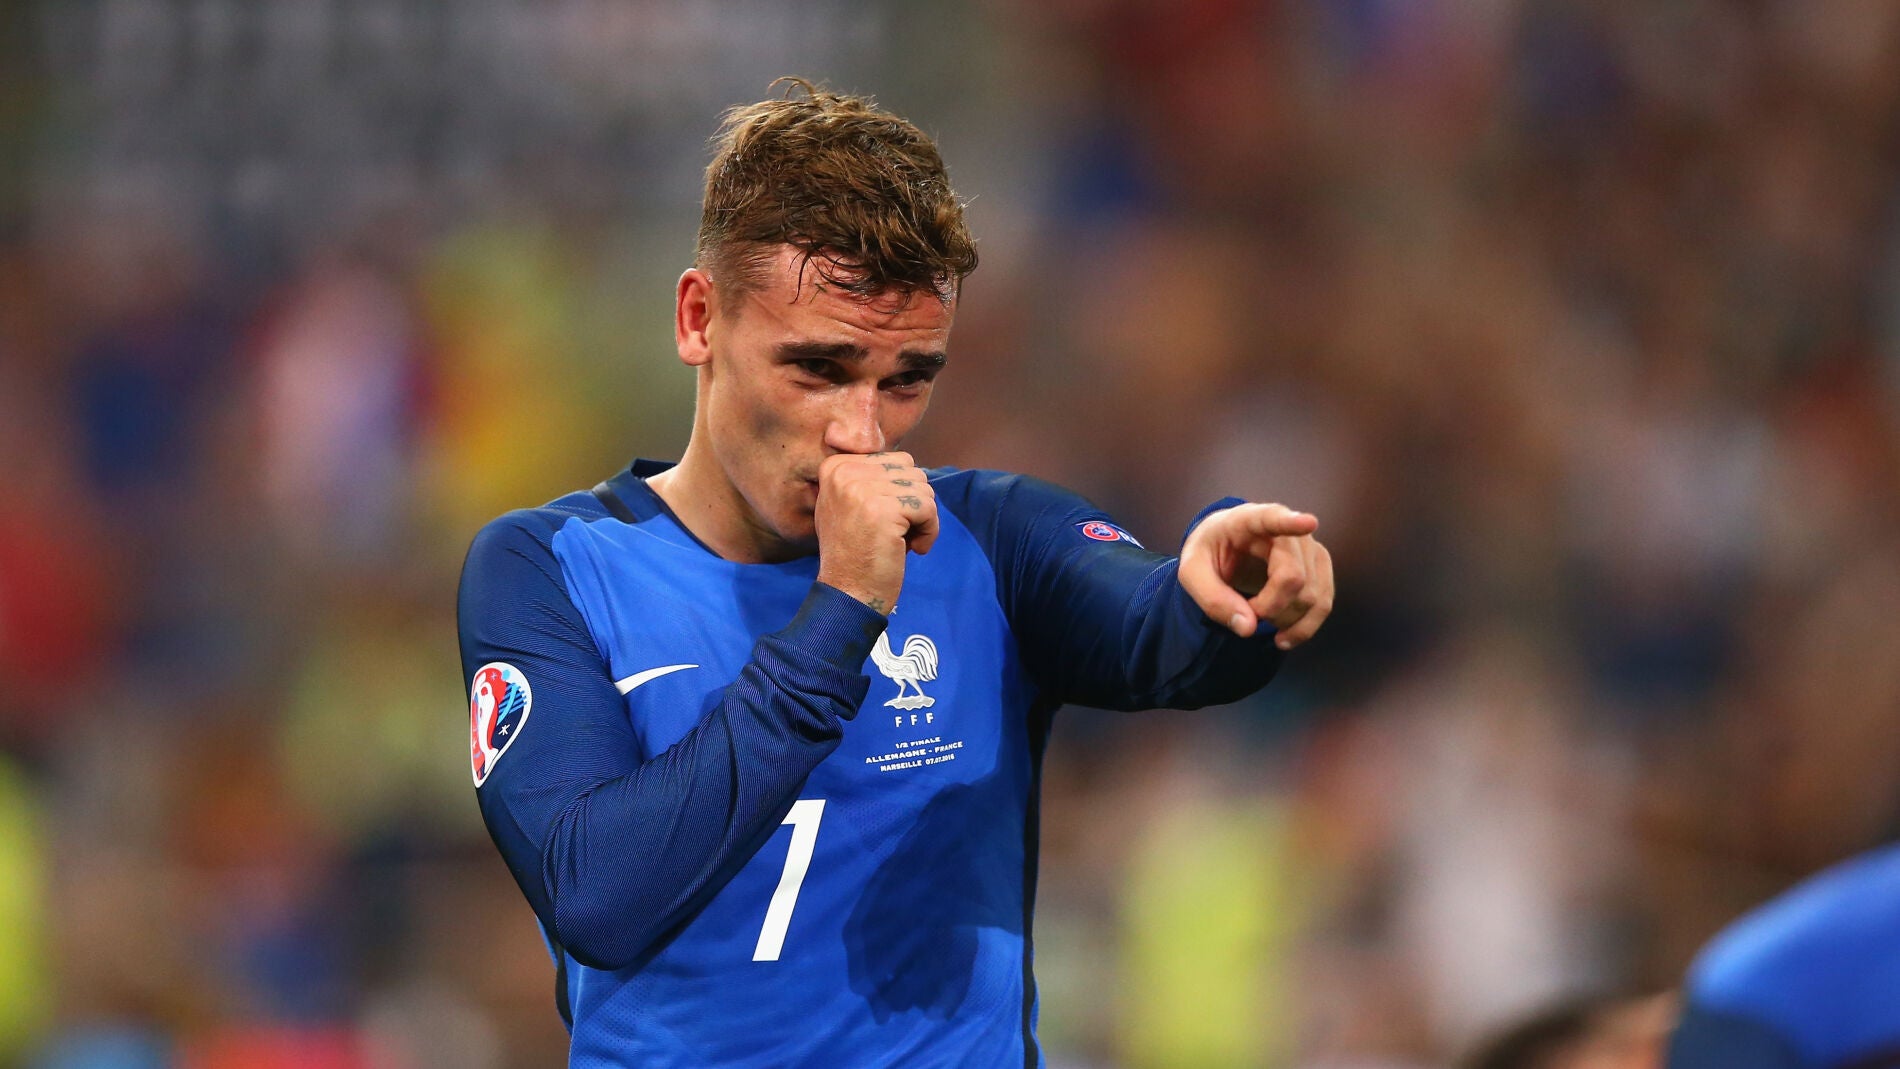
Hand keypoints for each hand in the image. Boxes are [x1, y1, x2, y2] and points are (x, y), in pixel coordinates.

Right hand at [814, 451, 938, 614]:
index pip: (896, 459)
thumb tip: (910, 466)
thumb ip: (870, 478)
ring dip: (922, 519)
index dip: (901, 492)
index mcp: (835, 466)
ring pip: (923, 489)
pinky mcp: (884, 510)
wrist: (848, 594)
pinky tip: (912, 549)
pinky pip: (928, 509)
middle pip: (912, 472)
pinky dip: (929, 532)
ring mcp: (862, 490)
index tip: (885, 520)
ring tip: (900, 542)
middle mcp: (845, 472)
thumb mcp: (848, 504)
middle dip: (913, 504)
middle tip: (895, 534)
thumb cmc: (855, 553)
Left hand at [1177, 503, 1333, 648]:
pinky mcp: (1318, 567)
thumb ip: (1213, 599)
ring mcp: (1309, 547)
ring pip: (1312, 595)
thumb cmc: (1209, 553)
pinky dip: (1304, 627)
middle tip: (1243, 610)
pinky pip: (1323, 604)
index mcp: (1248, 520)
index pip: (1272, 519)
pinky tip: (1284, 637)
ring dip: (1284, 620)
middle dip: (1269, 608)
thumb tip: (1249, 628)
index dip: (1291, 522)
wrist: (1226, 546)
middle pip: (1294, 577)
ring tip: (1257, 618)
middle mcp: (1287, 530)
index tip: (1309, 523)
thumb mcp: (1192, 573)